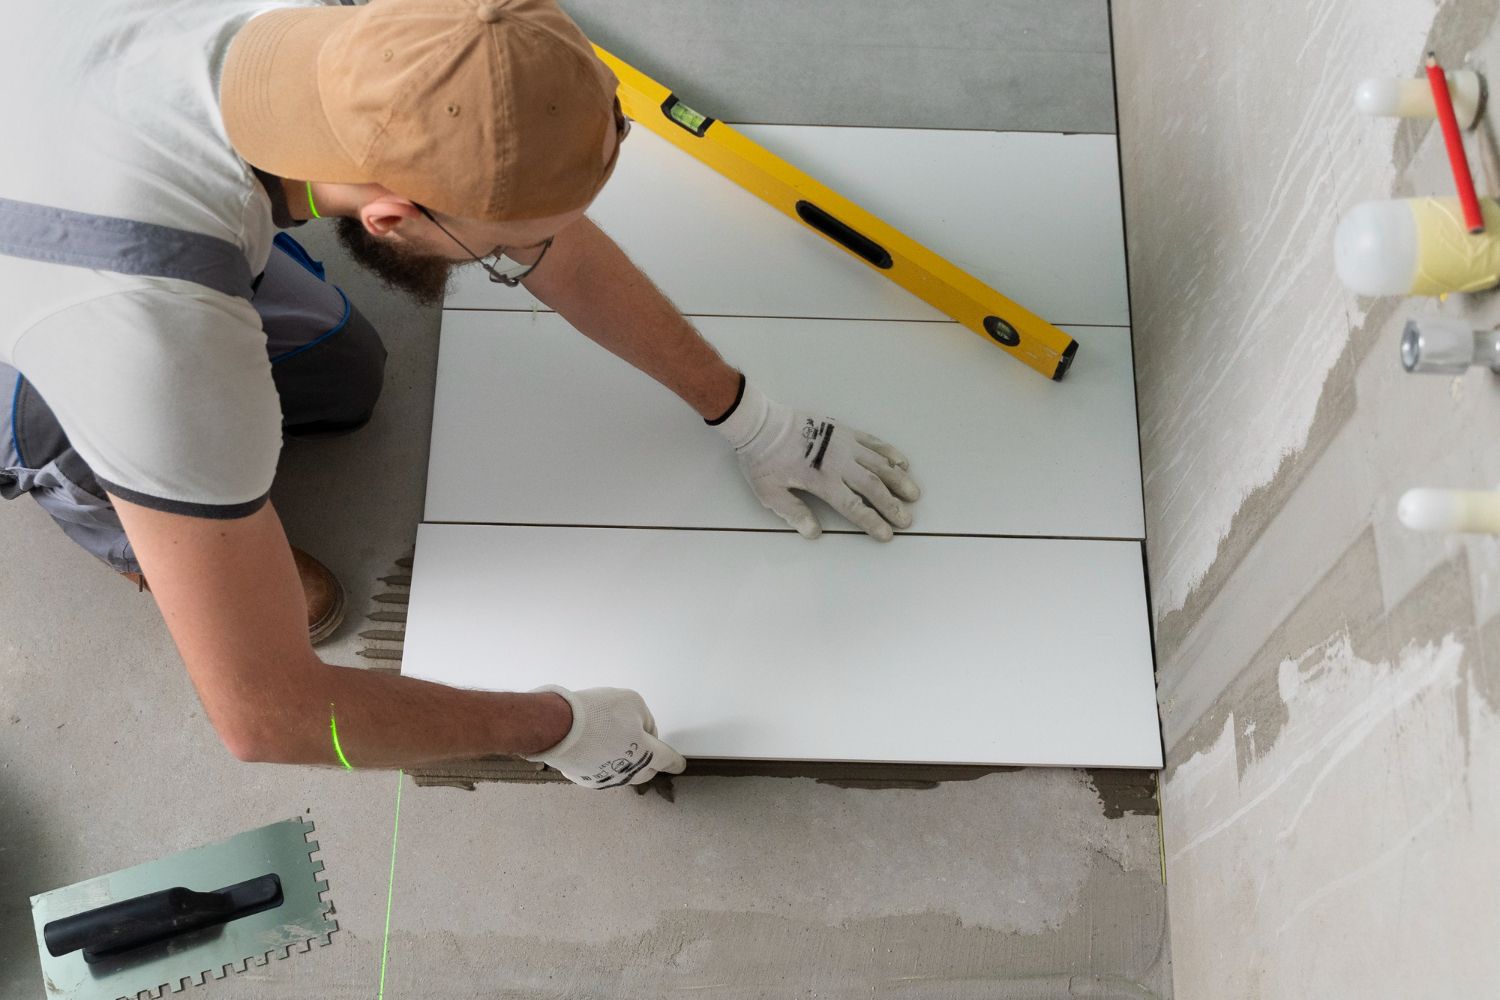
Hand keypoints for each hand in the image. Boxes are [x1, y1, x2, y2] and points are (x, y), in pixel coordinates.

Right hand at [524, 686, 686, 787]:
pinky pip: (602, 772)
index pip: (667, 759)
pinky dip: (604, 762)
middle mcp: (629, 773)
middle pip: (646, 770)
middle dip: (649, 759)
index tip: (679, 765)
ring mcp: (606, 779)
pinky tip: (594, 748)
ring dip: (626, 762)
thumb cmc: (599, 712)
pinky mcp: (585, 780)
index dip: (674, 761)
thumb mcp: (632, 702)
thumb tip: (640, 732)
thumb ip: (644, 718)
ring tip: (615, 742)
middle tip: (640, 741)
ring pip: (624, 773)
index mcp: (646, 753)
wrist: (557, 727)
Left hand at [711, 378, 920, 540]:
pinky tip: (901, 463)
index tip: (887, 534)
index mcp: (821, 480)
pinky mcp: (844, 430)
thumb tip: (814, 533)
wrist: (761, 423)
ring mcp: (844, 444)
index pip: (853, 506)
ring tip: (913, 494)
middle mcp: (838, 462)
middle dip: (892, 505)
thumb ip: (793, 512)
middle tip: (907, 520)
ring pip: (879, 463)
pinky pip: (873, 442)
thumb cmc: (762, 459)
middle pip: (872, 487)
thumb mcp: (769, 492)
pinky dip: (889, 453)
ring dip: (898, 480)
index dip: (872, 521)